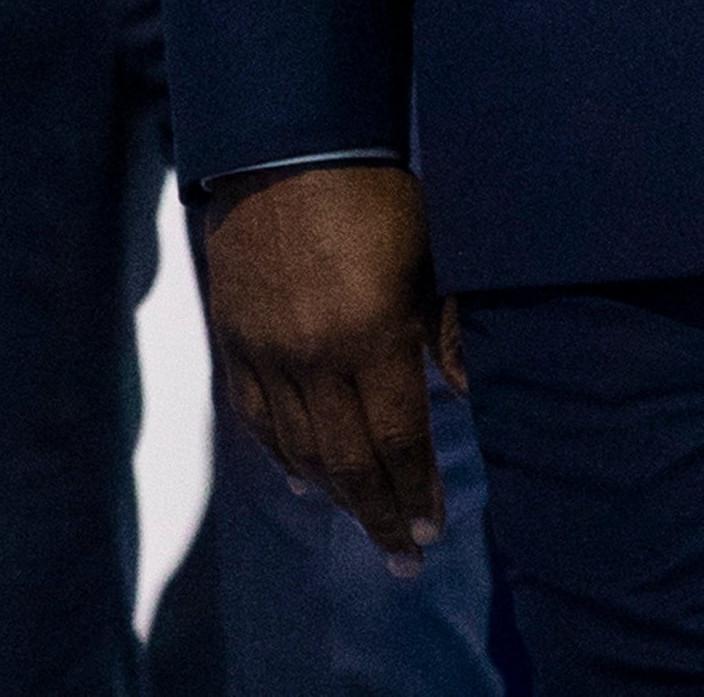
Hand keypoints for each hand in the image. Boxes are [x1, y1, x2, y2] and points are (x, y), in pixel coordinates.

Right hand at [199, 165, 459, 569]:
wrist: (287, 145)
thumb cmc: (376, 193)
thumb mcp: (430, 254)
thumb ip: (447, 329)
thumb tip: (467, 392)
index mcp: (371, 336)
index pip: (397, 437)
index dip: (415, 490)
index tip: (431, 533)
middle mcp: (315, 357)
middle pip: (348, 459)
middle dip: (379, 515)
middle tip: (402, 559)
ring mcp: (268, 350)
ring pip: (299, 446)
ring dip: (334, 493)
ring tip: (362, 523)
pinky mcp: (235, 337)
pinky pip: (257, 415)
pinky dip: (280, 453)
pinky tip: (301, 478)